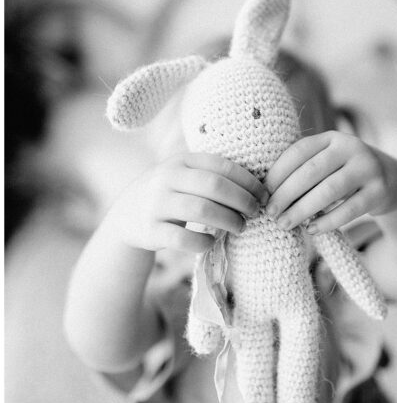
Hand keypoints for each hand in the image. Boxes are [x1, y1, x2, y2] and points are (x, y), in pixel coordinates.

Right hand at [109, 153, 266, 253]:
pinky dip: (203, 242)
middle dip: (242, 201)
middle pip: (215, 186)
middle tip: (255, 212)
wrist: (125, 216)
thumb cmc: (171, 194)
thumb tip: (261, 186)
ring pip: (201, 210)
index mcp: (181, 160)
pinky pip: (183, 239)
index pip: (222, 166)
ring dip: (228, 220)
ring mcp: (155, 203)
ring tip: (240, 227)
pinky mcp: (149, 230)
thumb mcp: (185, 174)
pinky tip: (212, 241)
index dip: (249, 181)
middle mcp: (166, 177)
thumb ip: (213, 174)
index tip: (264, 195)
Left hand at [263, 131, 396, 233]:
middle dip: (286, 194)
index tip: (262, 194)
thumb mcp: (326, 163)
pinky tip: (312, 230)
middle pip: (312, 172)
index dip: (277, 173)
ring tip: (285, 224)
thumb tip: (265, 193)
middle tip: (270, 214)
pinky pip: (350, 209)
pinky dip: (328, 221)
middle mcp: (351, 147)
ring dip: (303, 210)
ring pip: (329, 190)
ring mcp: (368, 168)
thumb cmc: (343, 174)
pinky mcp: (380, 190)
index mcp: (332, 138)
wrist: (389, 180)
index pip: (298, 152)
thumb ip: (303, 169)